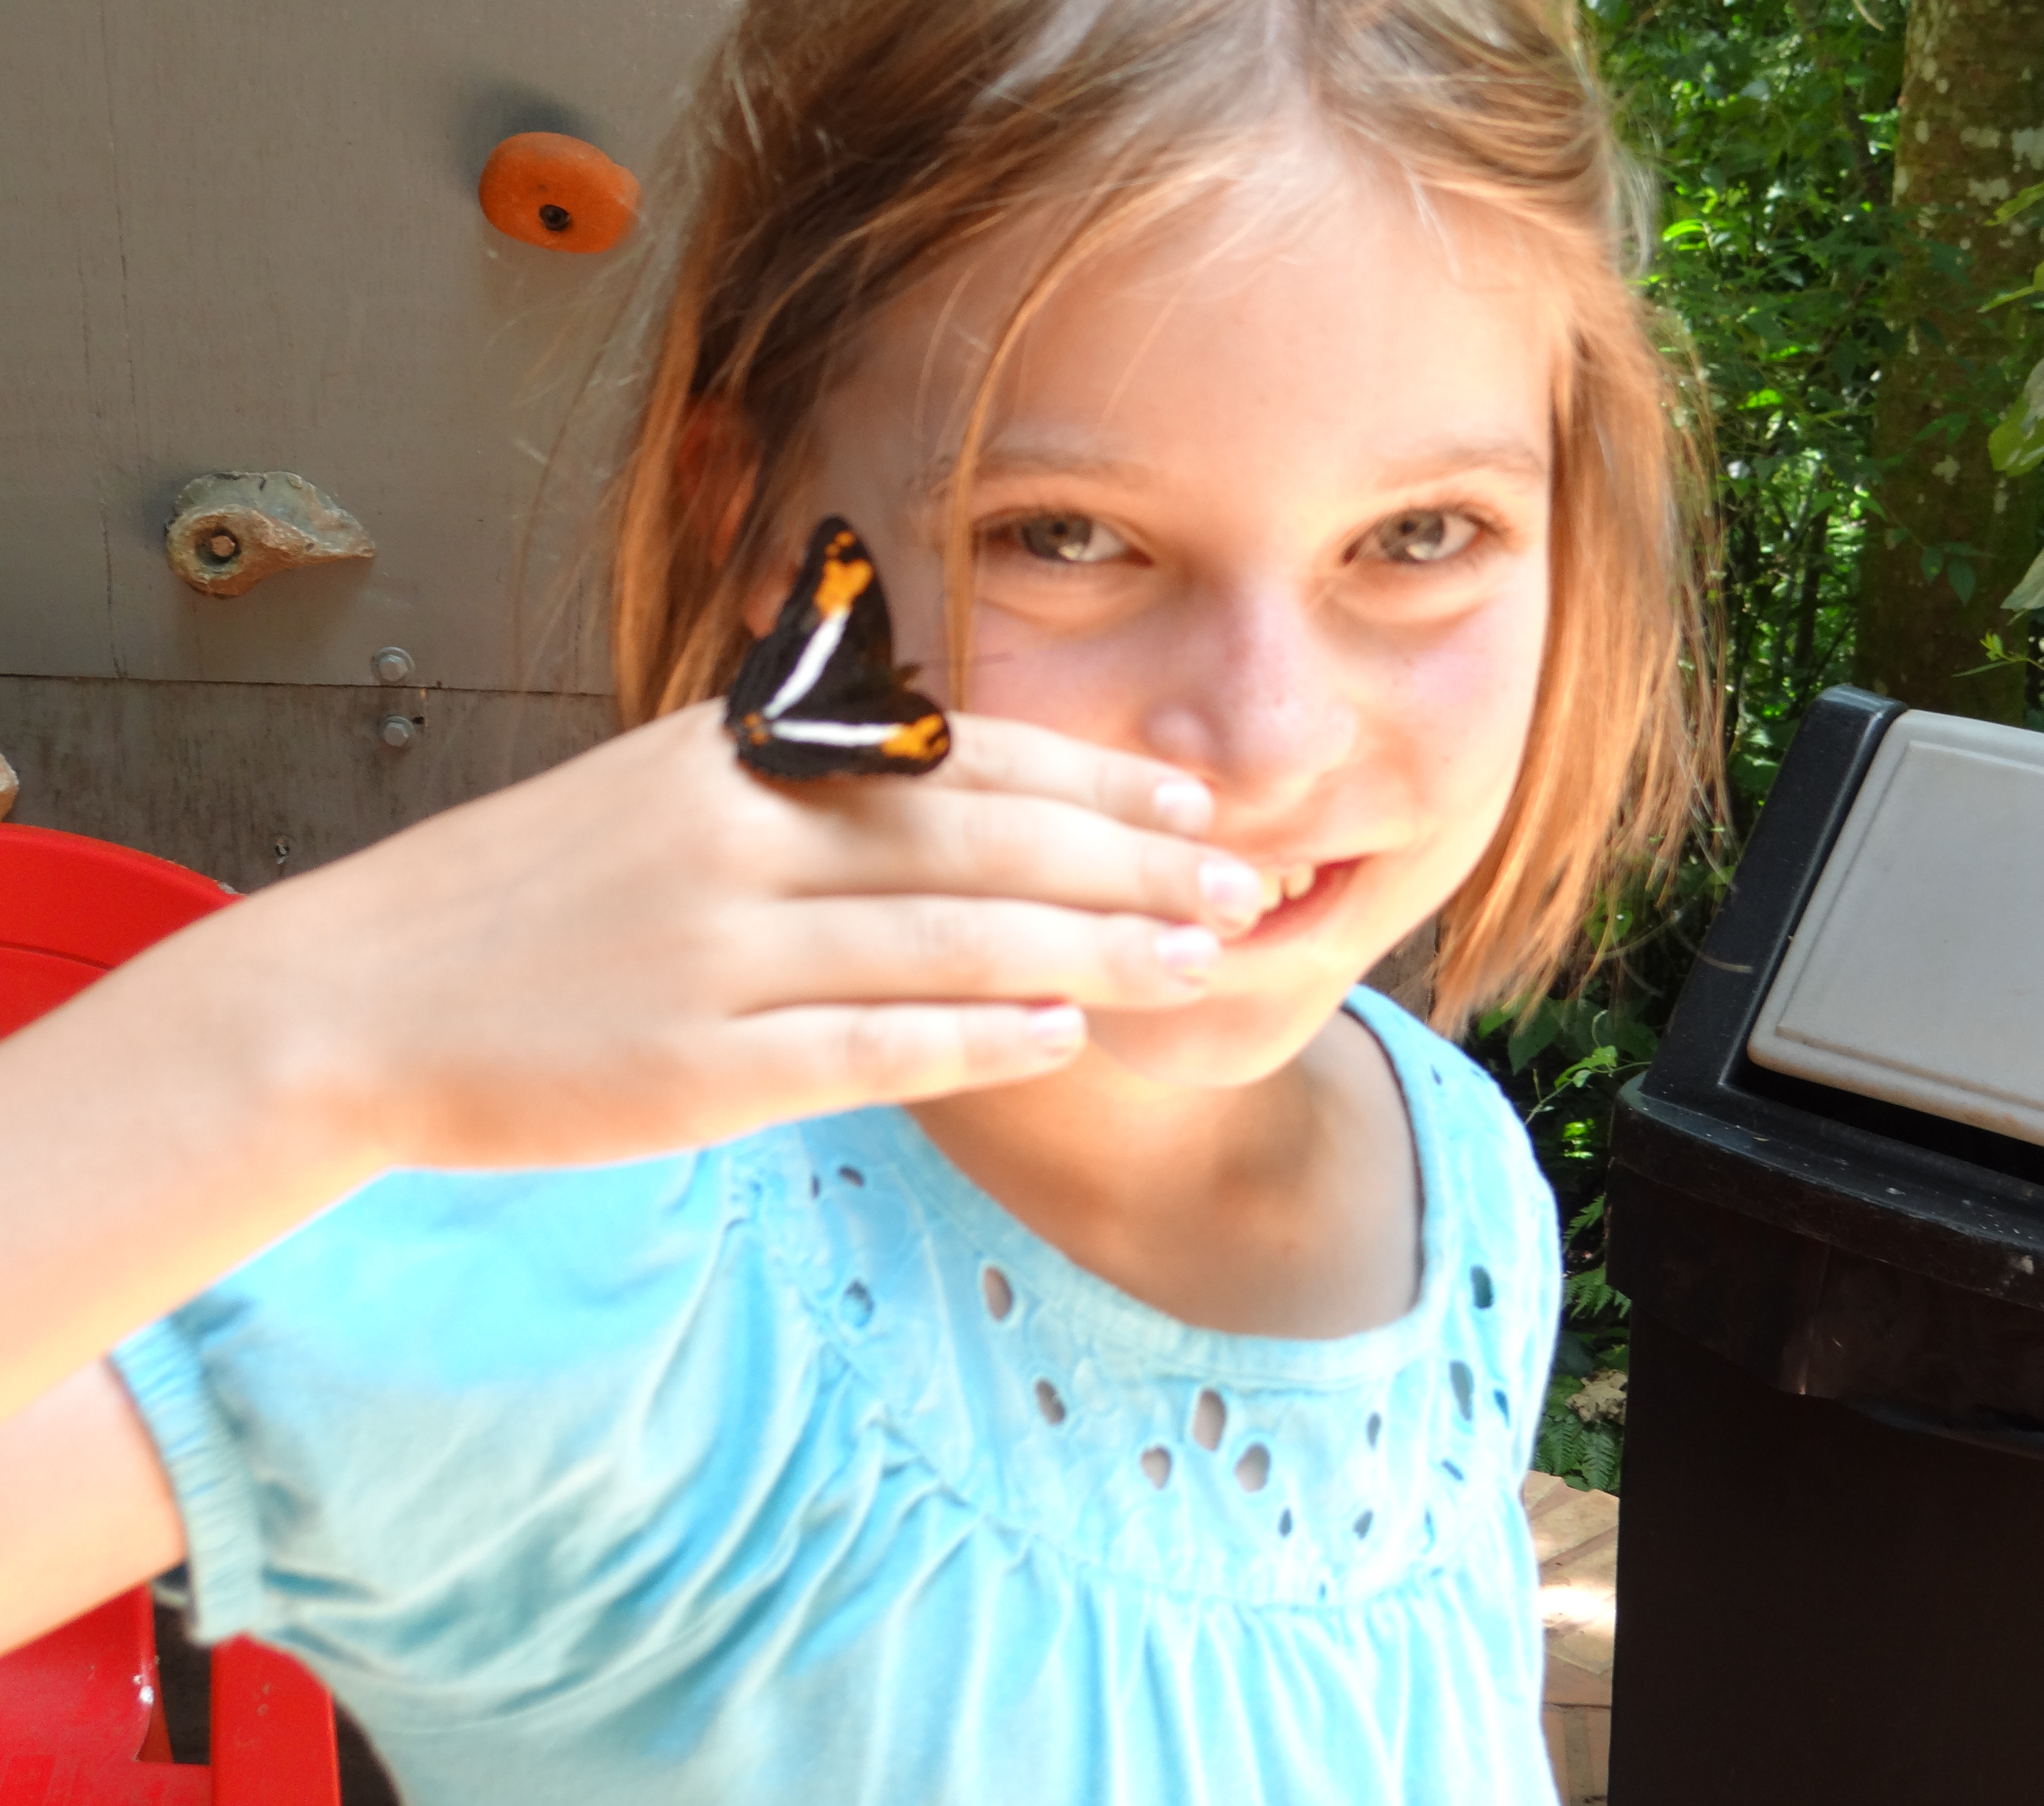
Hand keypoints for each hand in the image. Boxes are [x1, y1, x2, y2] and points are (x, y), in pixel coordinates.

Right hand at [150, 703, 1263, 1170]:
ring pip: (948, 943)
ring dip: (1090, 951)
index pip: (957, 760)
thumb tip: (954, 799)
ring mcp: (715, 954)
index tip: (1191, 803)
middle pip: (982, 847)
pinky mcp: (690, 1064)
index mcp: (737, 760)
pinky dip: (974, 1041)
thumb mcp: (655, 796)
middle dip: (1129, 866)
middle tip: (1241, 884)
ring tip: (1196, 962)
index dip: (1091, 784)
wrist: (354, 1000)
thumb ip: (796, 786)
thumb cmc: (525, 901)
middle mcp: (740, 840)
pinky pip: (865, 1048)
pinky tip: (1063, 1042)